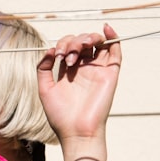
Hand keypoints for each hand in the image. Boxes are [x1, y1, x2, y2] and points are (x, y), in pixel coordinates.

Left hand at [36, 24, 121, 142]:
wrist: (77, 132)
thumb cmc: (60, 115)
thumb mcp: (45, 89)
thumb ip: (43, 68)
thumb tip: (50, 50)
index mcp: (70, 70)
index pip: (69, 46)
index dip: (64, 44)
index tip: (58, 56)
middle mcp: (85, 68)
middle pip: (83, 41)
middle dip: (74, 41)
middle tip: (68, 56)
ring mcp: (98, 70)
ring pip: (98, 43)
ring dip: (89, 37)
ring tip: (81, 47)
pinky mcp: (111, 74)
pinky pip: (116, 51)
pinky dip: (113, 37)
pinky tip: (106, 29)